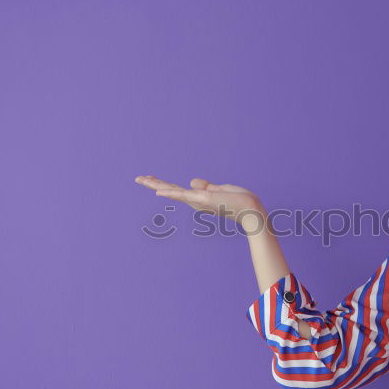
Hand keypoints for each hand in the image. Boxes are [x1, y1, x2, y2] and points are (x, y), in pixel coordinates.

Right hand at [134, 175, 266, 233]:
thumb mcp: (220, 189)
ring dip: (156, 185)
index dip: (164, 184)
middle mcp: (196, 202)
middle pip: (171, 190)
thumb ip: (206, 186)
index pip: (177, 190)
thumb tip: (191, 180)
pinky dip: (170, 192)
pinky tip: (158, 190)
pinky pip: (184, 195)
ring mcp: (198, 201)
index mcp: (199, 199)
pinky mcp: (204, 200)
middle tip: (137, 178)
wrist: (252, 210)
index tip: (150, 179)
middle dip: (153, 184)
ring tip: (140, 179)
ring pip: (173, 191)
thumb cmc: (239, 201)